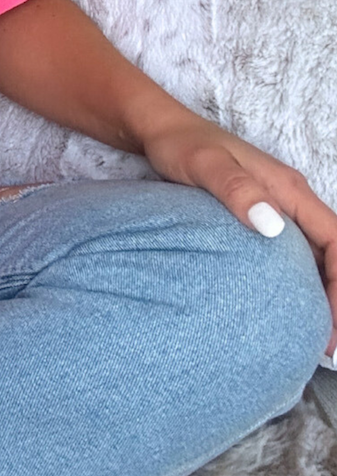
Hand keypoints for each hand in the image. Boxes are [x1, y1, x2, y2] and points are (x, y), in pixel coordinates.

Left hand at [139, 111, 336, 361]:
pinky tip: (277, 307)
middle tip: (325, 345)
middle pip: (331, 254)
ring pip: (310, 256)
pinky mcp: (252, 214)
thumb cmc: (179, 145)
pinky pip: (286, 254)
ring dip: (316, 293)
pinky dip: (292, 282)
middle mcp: (288, 200)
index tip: (333, 323)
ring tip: (308, 335)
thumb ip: (235, 190)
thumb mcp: (204, 166)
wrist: (156, 130)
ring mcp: (272, 207)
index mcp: (289, 190)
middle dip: (334, 298)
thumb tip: (271, 226)